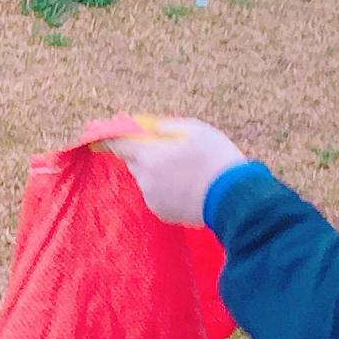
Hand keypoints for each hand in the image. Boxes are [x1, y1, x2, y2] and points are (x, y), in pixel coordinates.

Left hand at [103, 115, 252, 226]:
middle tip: (168, 150)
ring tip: (185, 170)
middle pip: (134, 161)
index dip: (111, 137)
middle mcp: (145, 178)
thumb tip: (148, 126)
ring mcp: (152, 198)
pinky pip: (156, 194)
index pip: (118, 144)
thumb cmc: (215, 157)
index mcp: (148, 155)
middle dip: (144, 154)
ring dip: (157, 172)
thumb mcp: (194, 129)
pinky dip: (165, 188)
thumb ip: (165, 126)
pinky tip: (187, 186)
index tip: (105, 134)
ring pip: (146, 179)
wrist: (234, 197)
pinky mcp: (162, 213)